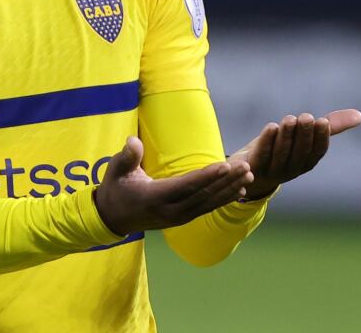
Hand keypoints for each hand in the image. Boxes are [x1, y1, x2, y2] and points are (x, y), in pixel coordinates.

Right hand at [94, 136, 253, 235]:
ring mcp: (177, 218)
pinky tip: (239, 191)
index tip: (225, 165)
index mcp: (154, 197)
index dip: (206, 176)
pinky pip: (206, 208)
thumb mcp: (115, 170)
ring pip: (208, 203)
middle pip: (203, 195)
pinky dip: (223, 200)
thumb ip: (127, 156)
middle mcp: (169, 211)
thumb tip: (132, 141)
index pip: (186, 186)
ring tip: (248, 176)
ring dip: (229, 190)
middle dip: (226, 181)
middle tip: (246, 167)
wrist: (112, 217)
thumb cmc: (115, 188)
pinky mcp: (182, 219)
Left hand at [229, 109, 360, 200]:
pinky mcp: (254, 167)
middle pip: (299, 152)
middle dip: (303, 134)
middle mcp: (292, 168)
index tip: (323, 121)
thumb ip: (329, 126)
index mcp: (306, 162)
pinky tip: (271, 127)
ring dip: (286, 136)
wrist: (250, 171)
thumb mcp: (304, 137)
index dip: (321, 138)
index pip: (317, 152)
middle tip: (306, 117)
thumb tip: (360, 115)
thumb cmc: (283, 149)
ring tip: (289, 119)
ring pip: (281, 153)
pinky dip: (266, 141)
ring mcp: (272, 170)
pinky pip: (261, 155)